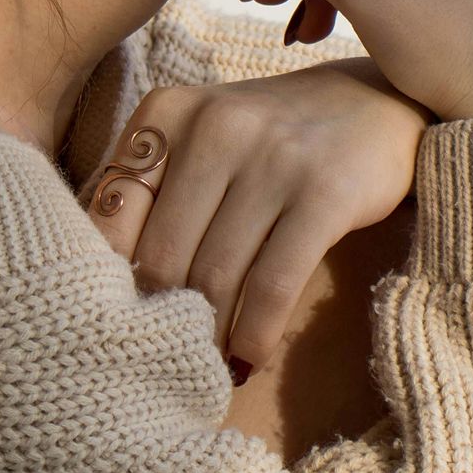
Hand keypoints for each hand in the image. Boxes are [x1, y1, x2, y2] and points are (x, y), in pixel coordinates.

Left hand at [85, 57, 432, 376]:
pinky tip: (248, 357)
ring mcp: (273, 157)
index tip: (117, 315)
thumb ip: (152, 188)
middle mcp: (216, 125)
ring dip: (207, 335)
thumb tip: (95, 279)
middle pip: (164, 253)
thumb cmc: (270, 138)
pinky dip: (255, 333)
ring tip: (202, 367)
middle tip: (161, 357)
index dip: (109, 275)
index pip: (113, 211)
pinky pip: (273, 283)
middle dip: (161, 316)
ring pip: (216, 275)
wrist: (378, 104)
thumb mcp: (203, 138)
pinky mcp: (326, 193)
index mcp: (168, 110)